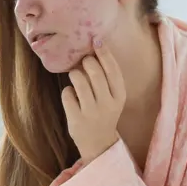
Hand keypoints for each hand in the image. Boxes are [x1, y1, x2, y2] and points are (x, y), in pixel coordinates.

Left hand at [61, 40, 125, 163]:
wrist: (99, 144)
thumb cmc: (104, 113)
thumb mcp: (112, 97)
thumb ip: (106, 78)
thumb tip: (94, 48)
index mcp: (119, 96)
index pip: (113, 70)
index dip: (104, 53)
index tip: (96, 40)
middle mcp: (108, 104)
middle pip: (94, 71)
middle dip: (86, 62)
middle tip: (83, 62)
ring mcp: (91, 112)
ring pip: (78, 80)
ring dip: (74, 74)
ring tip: (76, 77)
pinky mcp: (76, 119)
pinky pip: (67, 94)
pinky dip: (67, 92)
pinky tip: (72, 98)